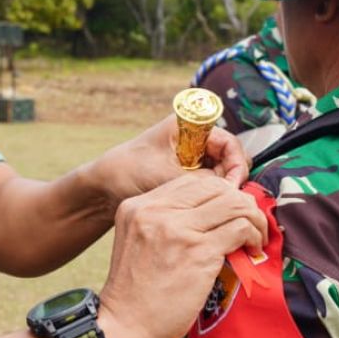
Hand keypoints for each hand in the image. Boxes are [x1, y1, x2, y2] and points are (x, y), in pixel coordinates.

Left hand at [94, 116, 252, 207]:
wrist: (102, 188)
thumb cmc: (126, 172)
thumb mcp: (165, 175)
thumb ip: (200, 180)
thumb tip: (231, 192)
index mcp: (188, 125)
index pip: (229, 143)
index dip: (236, 165)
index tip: (233, 188)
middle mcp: (194, 139)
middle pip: (230, 159)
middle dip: (230, 181)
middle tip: (227, 203)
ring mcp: (192, 158)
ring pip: (221, 175)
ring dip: (221, 192)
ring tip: (214, 209)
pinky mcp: (187, 176)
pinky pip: (209, 186)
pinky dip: (211, 198)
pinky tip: (205, 212)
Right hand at [97, 173, 265, 337]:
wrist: (124, 326)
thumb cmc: (135, 293)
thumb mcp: (138, 241)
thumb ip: (165, 222)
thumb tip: (212, 214)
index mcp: (139, 205)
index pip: (193, 182)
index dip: (220, 195)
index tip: (231, 214)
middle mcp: (156, 210)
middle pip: (216, 187)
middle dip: (241, 202)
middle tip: (251, 224)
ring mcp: (177, 229)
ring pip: (234, 203)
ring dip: (253, 219)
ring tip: (255, 238)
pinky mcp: (198, 251)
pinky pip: (240, 228)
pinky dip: (253, 236)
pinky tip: (251, 250)